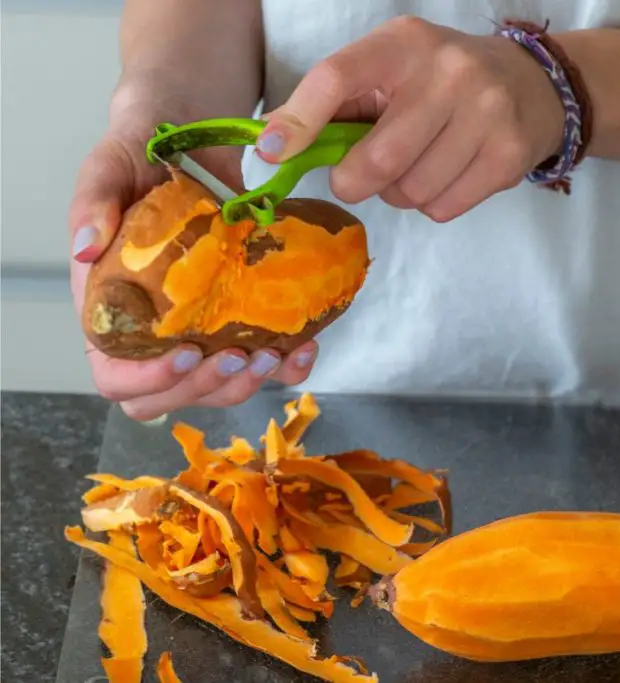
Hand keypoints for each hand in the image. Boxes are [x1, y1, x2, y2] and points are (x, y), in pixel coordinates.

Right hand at [69, 99, 317, 421]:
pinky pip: (265, 361)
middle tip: (241, 355)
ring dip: (251, 383)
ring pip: (220, 387)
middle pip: (172, 394)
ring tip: (277, 353)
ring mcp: (203, 329)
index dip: (147, 380)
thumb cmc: (142, 156)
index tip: (185, 352)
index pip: (116, 374)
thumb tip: (84, 245)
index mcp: (114, 309)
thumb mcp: (111, 166)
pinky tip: (305, 345)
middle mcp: (156, 330)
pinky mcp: (244, 319)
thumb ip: (93, 200)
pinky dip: (288, 364)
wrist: (193, 135)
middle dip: (209, 387)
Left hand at [257, 15, 565, 221]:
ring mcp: (485, 113)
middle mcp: (449, 72)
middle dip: (356, 181)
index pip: (338, 77)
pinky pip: (443, 208)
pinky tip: (446, 177)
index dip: (300, 119)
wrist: (532, 85)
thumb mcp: (393, 71)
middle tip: (359, 178)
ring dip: (399, 195)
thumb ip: (339, 103)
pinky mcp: (507, 155)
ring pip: (411, 191)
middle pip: (379, 158)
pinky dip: (432, 205)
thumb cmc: (442, 82)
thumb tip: (271, 144)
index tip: (273, 152)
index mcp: (404, 43)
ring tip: (414, 170)